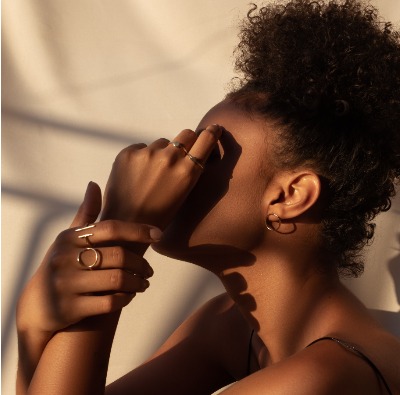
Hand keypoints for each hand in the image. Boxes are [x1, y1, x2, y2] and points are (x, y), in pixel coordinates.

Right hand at [16, 182, 160, 337]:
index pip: (111, 228)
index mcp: (69, 238)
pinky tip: (129, 295)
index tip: (159, 235)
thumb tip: (94, 183)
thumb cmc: (61, 265)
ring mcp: (66, 285)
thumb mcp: (68, 239)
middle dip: (141, 264)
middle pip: (119, 256)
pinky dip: (125, 299)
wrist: (36, 305)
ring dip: (138, 282)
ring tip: (144, 283)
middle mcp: (65, 258)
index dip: (138, 230)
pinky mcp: (70, 308)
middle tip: (149, 270)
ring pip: (117, 280)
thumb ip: (85, 214)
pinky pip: (109, 303)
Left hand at [101, 124, 221, 227]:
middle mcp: (170, 158)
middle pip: (186, 134)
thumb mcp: (183, 194)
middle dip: (185, 142)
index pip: (206, 140)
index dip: (212, 133)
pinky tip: (136, 175)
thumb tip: (190, 153)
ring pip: (161, 142)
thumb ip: (189, 171)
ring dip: (160, 153)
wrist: (127, 224)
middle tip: (177, 156)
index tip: (214, 129)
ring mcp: (148, 153)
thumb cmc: (159, 215)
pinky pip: (141, 147)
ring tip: (150, 175)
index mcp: (188, 172)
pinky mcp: (128, 153)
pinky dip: (141, 157)